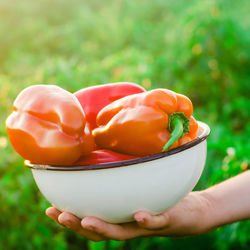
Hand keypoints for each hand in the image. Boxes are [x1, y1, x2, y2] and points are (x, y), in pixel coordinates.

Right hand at [46, 191, 213, 240]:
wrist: (192, 211)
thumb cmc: (161, 197)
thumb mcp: (139, 186)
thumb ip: (123, 179)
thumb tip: (104, 160)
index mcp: (120, 216)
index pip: (90, 220)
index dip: (70, 218)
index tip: (50, 209)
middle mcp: (129, 224)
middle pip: (100, 231)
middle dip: (78, 225)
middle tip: (59, 214)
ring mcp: (147, 224)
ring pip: (122, 231)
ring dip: (103, 228)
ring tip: (87, 220)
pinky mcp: (167, 219)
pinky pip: (157, 221)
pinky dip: (147, 220)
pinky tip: (138, 214)